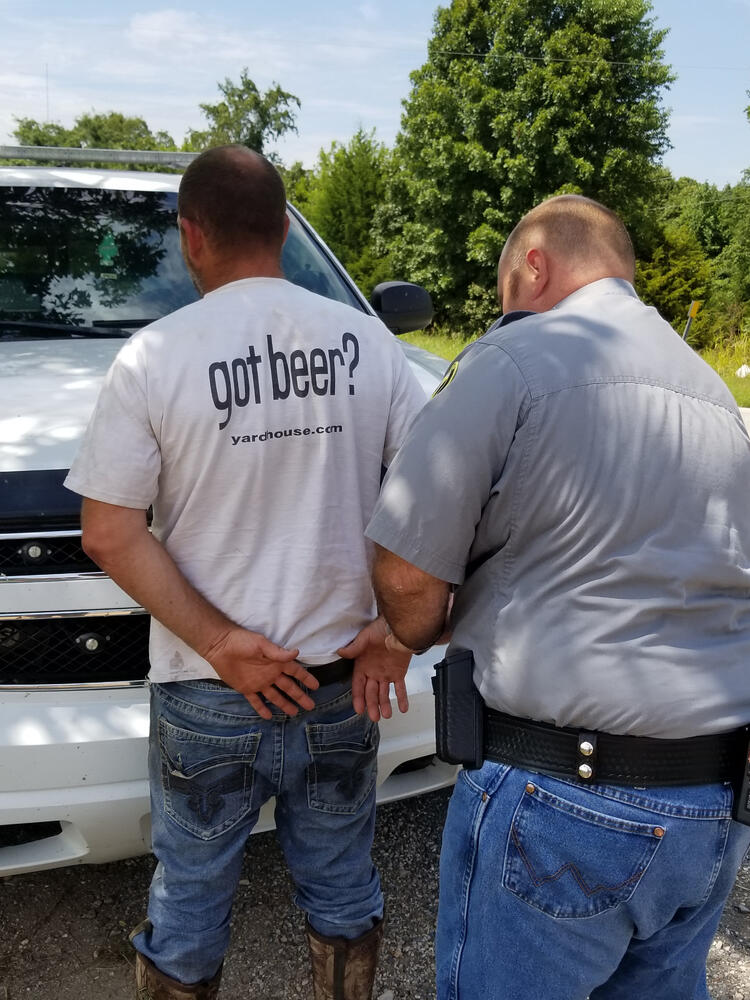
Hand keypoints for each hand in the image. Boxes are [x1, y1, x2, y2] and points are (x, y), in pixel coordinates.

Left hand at [204, 627, 318, 718]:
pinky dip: (262, 708)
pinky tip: (268, 716)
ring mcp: (259, 682)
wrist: (220, 646)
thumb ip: (278, 652)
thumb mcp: (261, 644)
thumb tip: (297, 652)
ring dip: (284, 704)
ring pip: (275, 696)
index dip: (306, 678)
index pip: (295, 672)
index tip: (316, 686)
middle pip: (288, 687)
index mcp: (276, 663)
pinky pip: (256, 701)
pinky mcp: (246, 688)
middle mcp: (270, 674)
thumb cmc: (242, 641)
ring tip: (294, 713)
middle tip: (310, 706)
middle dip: (299, 696)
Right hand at [338, 617, 411, 722]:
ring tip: (387, 715)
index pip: (358, 686)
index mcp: (362, 666)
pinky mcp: (399, 673)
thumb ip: (354, 648)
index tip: (358, 710)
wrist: (399, 626)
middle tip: (374, 717)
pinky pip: (400, 688)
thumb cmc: (379, 629)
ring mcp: (386, 674)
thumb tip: (340, 651)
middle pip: (371, 693)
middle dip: (372, 705)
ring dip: (385, 704)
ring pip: (384, 693)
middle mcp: (373, 672)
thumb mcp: (365, 638)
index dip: (358, 698)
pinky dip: (402, 698)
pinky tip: (403, 708)